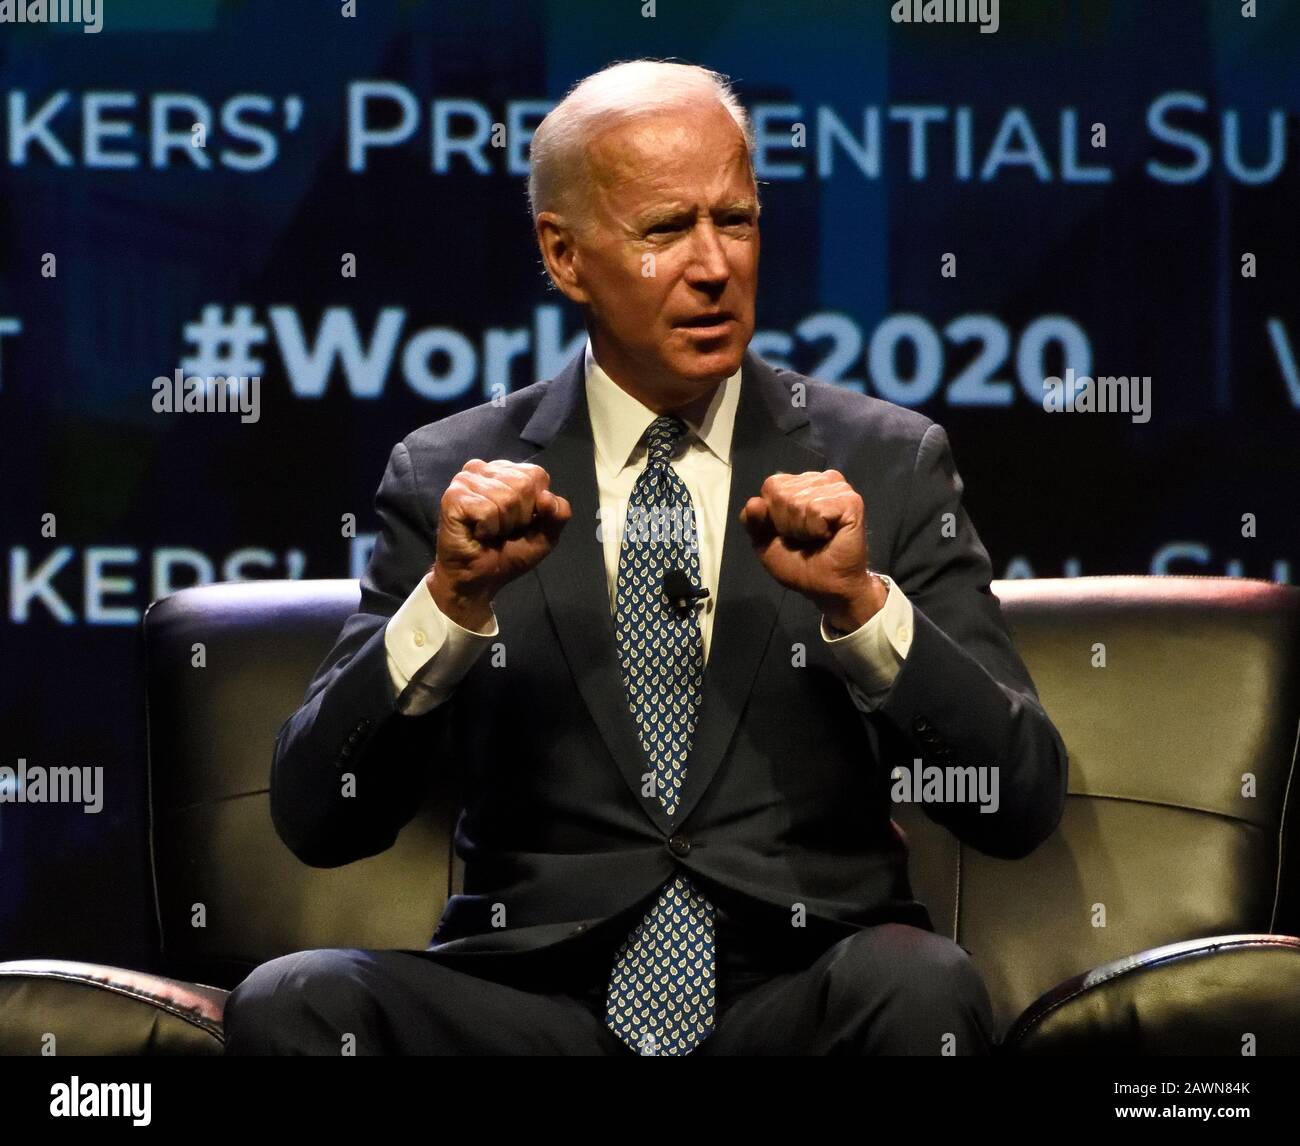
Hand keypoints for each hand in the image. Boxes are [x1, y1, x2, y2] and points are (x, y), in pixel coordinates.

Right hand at [427, 459, 571, 628]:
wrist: (479, 580)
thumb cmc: (508, 554)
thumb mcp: (546, 534)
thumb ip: (559, 514)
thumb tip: (547, 497)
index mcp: (505, 471)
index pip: (537, 475)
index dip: (535, 506)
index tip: (519, 522)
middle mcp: (483, 469)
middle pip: (523, 485)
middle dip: (519, 517)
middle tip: (501, 530)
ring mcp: (465, 481)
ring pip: (506, 499)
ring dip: (502, 526)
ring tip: (489, 532)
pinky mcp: (453, 497)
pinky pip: (487, 510)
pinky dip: (488, 529)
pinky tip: (477, 533)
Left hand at [739, 469, 886, 631]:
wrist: (827, 587)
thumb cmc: (799, 564)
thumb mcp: (764, 542)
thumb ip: (753, 521)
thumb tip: (754, 502)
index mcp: (798, 484)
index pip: (771, 486)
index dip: (772, 515)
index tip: (788, 532)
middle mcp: (819, 480)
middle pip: (781, 492)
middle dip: (786, 523)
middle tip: (804, 538)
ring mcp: (837, 488)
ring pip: (797, 501)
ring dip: (801, 529)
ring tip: (817, 537)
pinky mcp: (851, 501)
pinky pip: (816, 510)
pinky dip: (815, 529)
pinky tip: (828, 535)